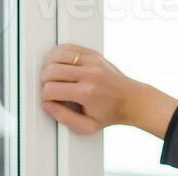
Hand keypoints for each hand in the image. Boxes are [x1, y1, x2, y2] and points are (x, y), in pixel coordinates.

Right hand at [40, 43, 177, 137]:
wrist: (132, 101)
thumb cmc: (111, 114)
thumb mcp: (88, 126)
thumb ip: (64, 118)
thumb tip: (48, 105)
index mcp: (87, 93)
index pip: (52, 89)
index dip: (45, 96)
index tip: (49, 99)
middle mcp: (90, 74)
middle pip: (51, 70)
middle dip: (44, 81)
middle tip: (49, 88)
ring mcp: (92, 61)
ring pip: (56, 54)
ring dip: (48, 65)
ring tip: (51, 75)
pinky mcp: (94, 54)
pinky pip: (67, 47)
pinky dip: (58, 54)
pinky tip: (59, 64)